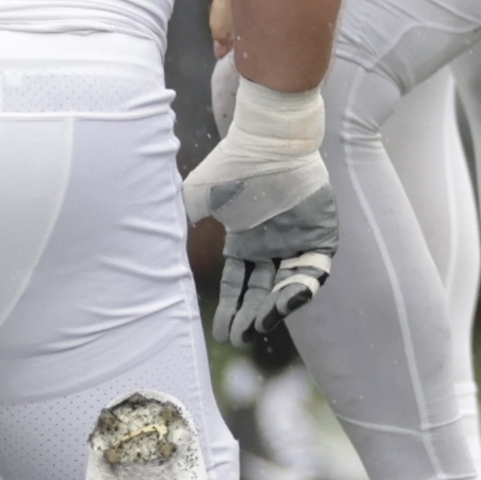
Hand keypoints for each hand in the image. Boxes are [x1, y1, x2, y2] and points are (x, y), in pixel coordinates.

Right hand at [183, 92, 336, 360]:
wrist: (268, 140)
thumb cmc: (233, 164)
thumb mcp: (197, 196)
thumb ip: (183, 220)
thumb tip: (159, 246)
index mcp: (246, 239)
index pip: (239, 283)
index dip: (230, 308)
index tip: (221, 333)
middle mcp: (272, 244)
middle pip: (262, 291)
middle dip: (251, 317)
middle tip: (240, 338)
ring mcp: (297, 240)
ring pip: (287, 286)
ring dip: (274, 309)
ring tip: (258, 326)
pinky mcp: (321, 235)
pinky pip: (314, 270)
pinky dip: (301, 288)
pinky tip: (283, 302)